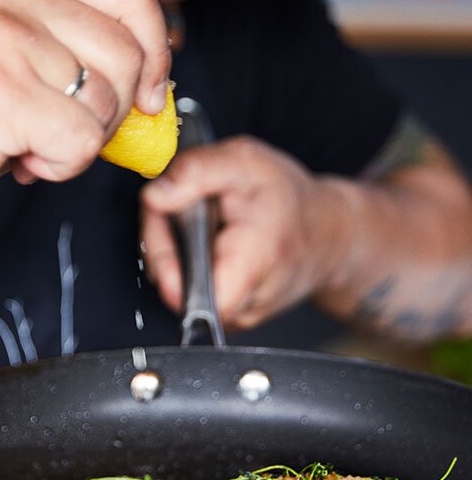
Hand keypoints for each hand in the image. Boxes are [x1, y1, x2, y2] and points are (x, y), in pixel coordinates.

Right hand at [0, 0, 170, 232]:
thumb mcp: (20, 63)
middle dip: (114, 114)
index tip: (147, 94)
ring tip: (32, 144)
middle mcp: (19, 0)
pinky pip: (79, 142)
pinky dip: (60, 167)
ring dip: (80, 144)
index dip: (158, 49)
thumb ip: (80, 60)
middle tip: (69, 134)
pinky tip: (23, 160)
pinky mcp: (1, 91)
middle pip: (129, 54)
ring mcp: (8, 41)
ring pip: (107, 104)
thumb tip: (152, 96)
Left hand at [140, 137, 347, 329]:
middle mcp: (246, 303)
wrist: (325, 231)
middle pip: (175, 290)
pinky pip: (191, 295)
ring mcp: (238, 316)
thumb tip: (155, 195)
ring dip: (172, 254)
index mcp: (253, 264)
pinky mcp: (230, 318)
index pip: (192, 296)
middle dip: (162, 245)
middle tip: (177, 207)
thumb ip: (196, 172)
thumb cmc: (287, 199)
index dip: (165, 260)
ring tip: (197, 222)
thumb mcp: (245, 162)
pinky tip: (202, 242)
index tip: (165, 220)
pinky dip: (186, 266)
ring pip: (179, 292)